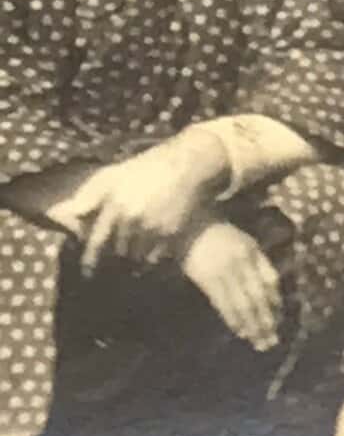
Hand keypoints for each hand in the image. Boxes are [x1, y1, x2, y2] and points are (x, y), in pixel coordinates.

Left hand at [58, 133, 227, 273]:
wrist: (187, 163)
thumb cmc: (146, 168)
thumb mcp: (113, 174)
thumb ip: (88, 196)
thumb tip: (65, 215)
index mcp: (116, 205)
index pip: (96, 241)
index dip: (90, 260)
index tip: (87, 272)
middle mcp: (132, 219)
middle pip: (116, 252)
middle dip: (114, 256)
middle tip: (115, 259)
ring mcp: (153, 227)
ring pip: (135, 256)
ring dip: (131, 259)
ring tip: (131, 259)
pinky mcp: (171, 233)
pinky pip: (154, 258)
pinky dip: (149, 260)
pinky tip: (148, 256)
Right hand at [178, 214, 281, 351]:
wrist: (194, 229)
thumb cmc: (225, 237)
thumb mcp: (249, 243)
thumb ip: (261, 265)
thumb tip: (273, 293)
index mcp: (254, 253)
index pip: (269, 280)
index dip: (275, 301)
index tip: (279, 319)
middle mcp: (242, 264)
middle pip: (257, 297)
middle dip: (265, 320)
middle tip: (272, 340)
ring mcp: (225, 274)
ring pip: (241, 305)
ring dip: (251, 325)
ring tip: (259, 342)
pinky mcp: (208, 283)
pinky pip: (223, 306)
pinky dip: (233, 320)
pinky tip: (241, 332)